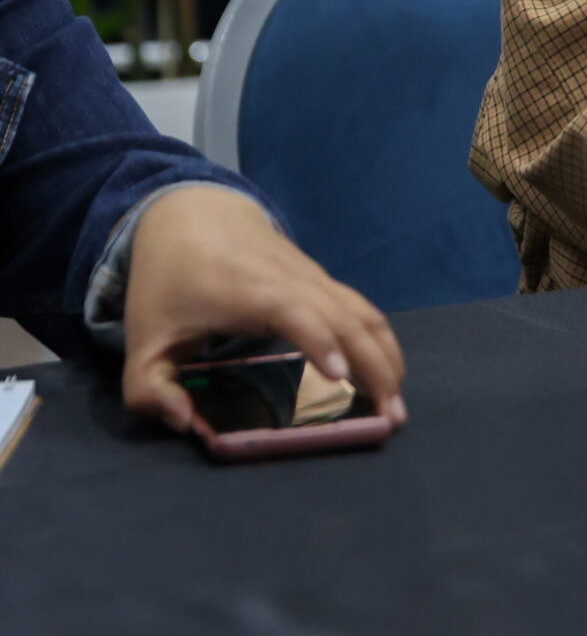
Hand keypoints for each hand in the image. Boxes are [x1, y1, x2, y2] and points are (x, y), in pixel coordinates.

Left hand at [120, 187, 407, 432]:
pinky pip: (363, 309)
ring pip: (365, 312)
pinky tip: (386, 373)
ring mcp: (315, 277)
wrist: (194, 215)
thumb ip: (148, 389)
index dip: (319, 340)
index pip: (294, 311)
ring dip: (387, 356)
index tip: (339, 376)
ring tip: (396, 402)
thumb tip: (185, 421)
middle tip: (390, 417)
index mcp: (247, 292)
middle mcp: (293, 280)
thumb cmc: (168, 283)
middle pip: (347, 317)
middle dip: (375, 365)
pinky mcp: (325, 281)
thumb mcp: (142, 341)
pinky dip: (381, 342)